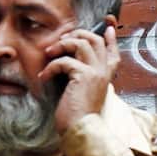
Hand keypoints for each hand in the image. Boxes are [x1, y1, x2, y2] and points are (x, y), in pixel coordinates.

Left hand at [39, 15, 119, 133]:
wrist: (81, 129)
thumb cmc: (79, 114)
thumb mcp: (85, 92)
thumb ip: (85, 77)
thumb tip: (73, 65)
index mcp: (107, 75)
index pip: (113, 51)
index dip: (110, 38)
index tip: (108, 26)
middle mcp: (104, 71)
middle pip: (95, 40)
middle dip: (78, 34)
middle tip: (62, 39)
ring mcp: (95, 72)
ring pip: (81, 43)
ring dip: (62, 45)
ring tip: (49, 53)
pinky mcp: (83, 76)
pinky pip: (64, 61)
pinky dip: (50, 67)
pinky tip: (43, 77)